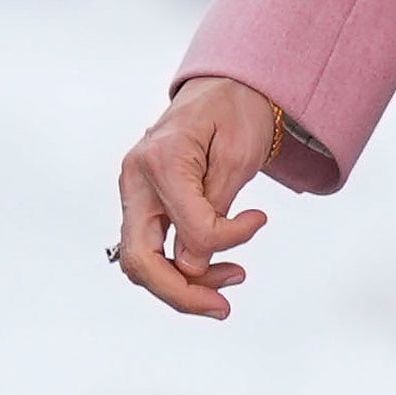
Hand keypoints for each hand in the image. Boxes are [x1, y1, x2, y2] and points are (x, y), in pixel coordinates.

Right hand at [114, 75, 285, 317]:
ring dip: (183, 283)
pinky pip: (152, 247)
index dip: (231, 238)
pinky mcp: (144, 202)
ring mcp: (134, 193)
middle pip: (141, 261)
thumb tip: (191, 266)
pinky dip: (179, 266)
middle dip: (182, 293)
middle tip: (223, 308)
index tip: (260, 219)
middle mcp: (135, 181)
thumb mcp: (238, 153)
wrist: (225, 86)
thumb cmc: (235, 110)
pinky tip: (212, 268)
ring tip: (231, 281)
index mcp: (159, 162)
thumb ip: (215, 209)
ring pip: (142, 262)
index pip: (190, 229)